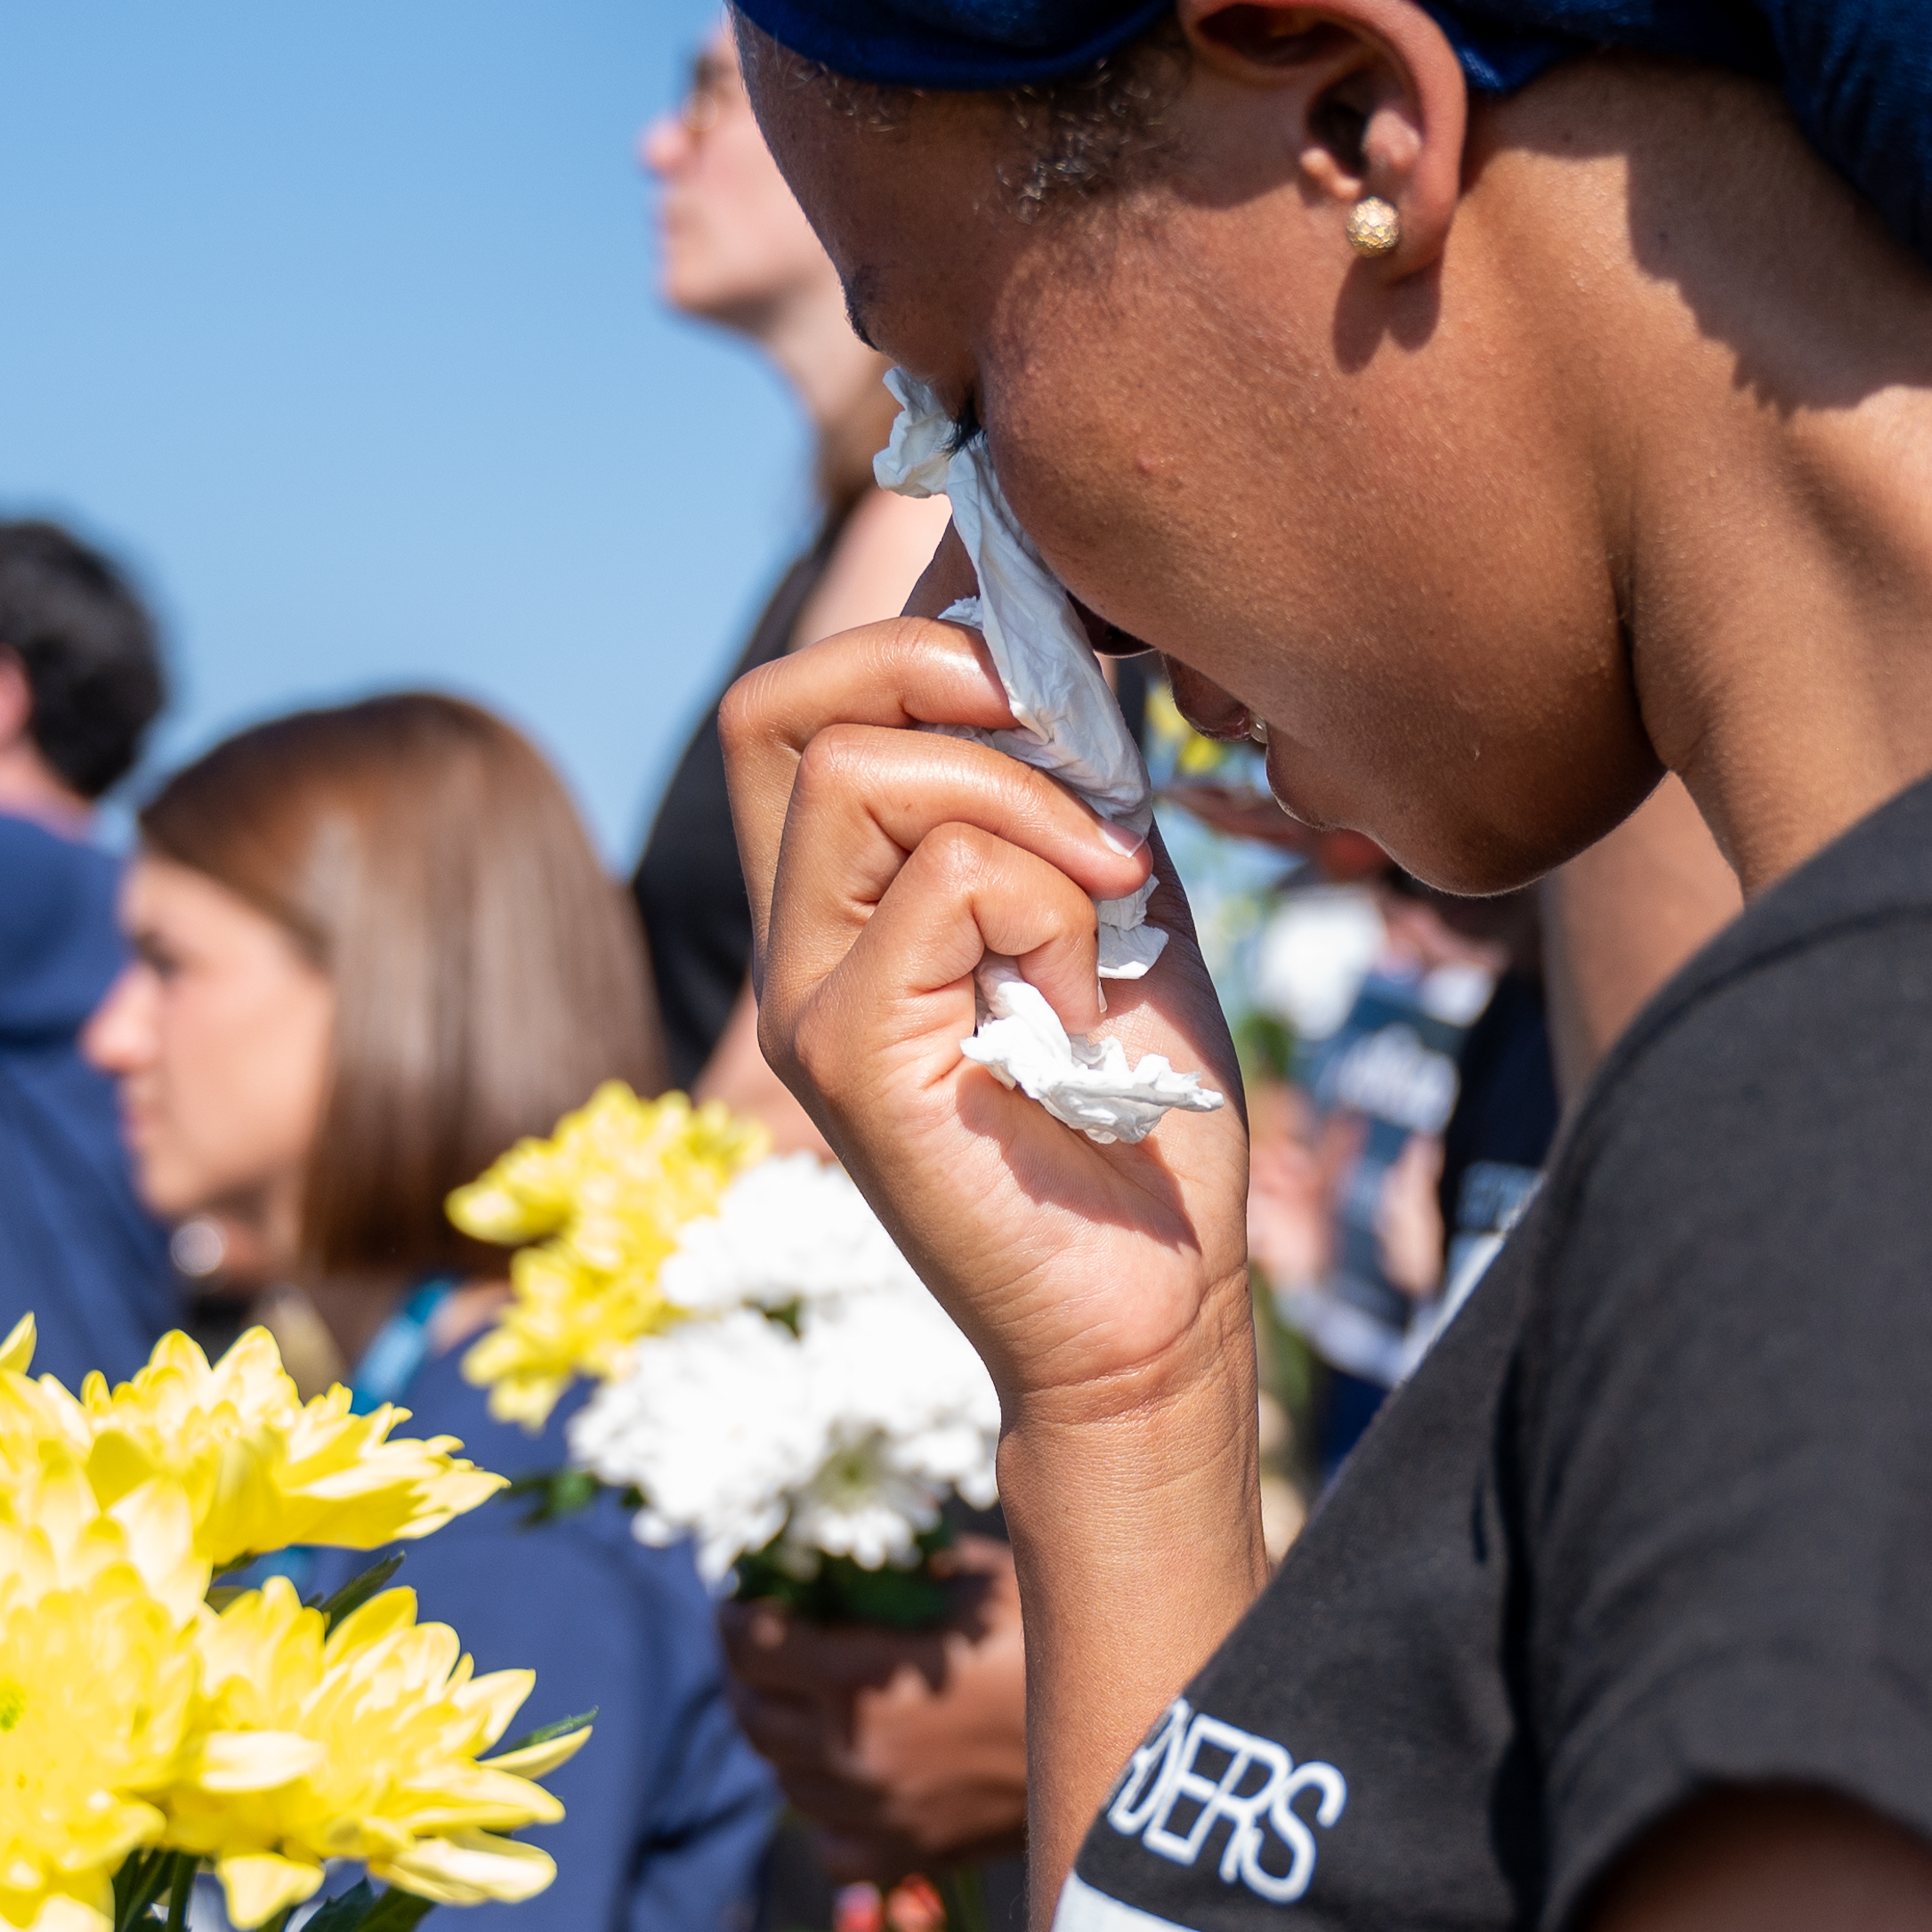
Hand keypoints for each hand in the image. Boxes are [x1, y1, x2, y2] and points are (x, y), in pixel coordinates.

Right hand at [722, 622, 1250, 1430]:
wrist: (1155, 1296)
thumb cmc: (1138, 1112)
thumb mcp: (1112, 898)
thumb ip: (1065, 783)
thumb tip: (1062, 635)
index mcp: (838, 906)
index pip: (789, 706)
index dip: (904, 640)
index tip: (1049, 680)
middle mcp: (793, 949)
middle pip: (776, 708)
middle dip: (939, 675)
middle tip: (1074, 746)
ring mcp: (804, 1005)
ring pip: (858, 773)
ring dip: (1020, 807)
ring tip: (1098, 909)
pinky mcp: (849, 1061)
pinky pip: (942, 881)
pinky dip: (1048, 905)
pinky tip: (1082, 998)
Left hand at [723, 1536, 1030, 1875]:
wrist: (1135, 1744)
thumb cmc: (1064, 1645)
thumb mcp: (986, 1583)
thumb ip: (906, 1575)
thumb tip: (851, 1560)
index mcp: (864, 1679)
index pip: (752, 1649)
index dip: (737, 1619)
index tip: (741, 1601)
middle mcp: (856, 1753)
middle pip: (752, 1715)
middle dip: (745, 1673)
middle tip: (759, 1647)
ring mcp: (880, 1812)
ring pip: (783, 1779)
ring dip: (779, 1736)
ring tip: (797, 1704)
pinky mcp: (912, 1855)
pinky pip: (830, 1841)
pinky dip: (822, 1809)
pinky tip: (842, 1777)